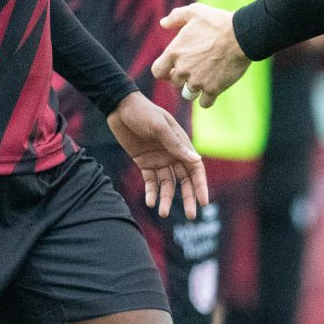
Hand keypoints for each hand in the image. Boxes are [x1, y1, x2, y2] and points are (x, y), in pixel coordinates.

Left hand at [107, 92, 209, 218]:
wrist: (120, 107)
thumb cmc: (143, 112)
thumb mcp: (160, 127)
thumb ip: (176, 145)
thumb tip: (196, 160)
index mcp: (181, 144)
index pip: (195, 168)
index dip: (200, 185)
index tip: (203, 202)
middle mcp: (172, 154)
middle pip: (184, 180)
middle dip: (188, 198)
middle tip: (191, 216)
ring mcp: (159, 159)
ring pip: (167, 184)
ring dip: (166, 198)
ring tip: (163, 213)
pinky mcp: (144, 162)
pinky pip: (150, 181)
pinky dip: (151, 192)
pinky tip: (150, 202)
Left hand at [151, 3, 249, 109]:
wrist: (242, 36)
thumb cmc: (217, 22)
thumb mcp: (194, 12)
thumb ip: (176, 17)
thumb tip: (163, 23)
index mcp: (174, 52)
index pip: (158, 71)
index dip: (164, 71)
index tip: (172, 69)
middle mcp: (183, 69)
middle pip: (175, 83)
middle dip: (182, 79)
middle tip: (195, 70)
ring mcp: (197, 81)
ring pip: (189, 94)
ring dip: (195, 89)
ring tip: (205, 78)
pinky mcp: (213, 89)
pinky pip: (205, 103)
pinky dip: (208, 99)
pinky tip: (214, 89)